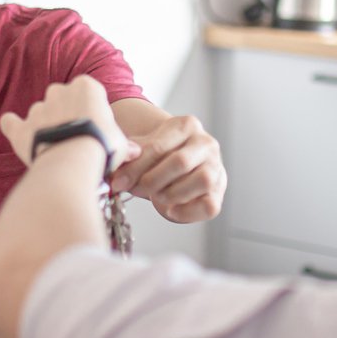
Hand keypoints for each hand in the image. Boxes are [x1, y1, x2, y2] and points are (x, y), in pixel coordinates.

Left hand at [0, 76, 136, 168]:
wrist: (73, 161)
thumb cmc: (101, 149)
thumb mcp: (120, 143)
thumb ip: (122, 143)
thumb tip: (135, 152)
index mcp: (86, 86)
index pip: (87, 93)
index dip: (90, 112)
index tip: (94, 129)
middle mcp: (59, 91)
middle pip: (61, 99)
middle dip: (66, 116)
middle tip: (75, 139)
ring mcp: (37, 109)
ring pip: (40, 113)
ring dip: (45, 127)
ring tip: (56, 148)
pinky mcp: (21, 128)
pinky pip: (11, 122)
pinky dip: (13, 126)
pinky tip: (16, 131)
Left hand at [108, 113, 225, 222]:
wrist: (178, 165)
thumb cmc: (158, 156)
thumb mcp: (143, 149)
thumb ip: (130, 154)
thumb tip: (117, 164)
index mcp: (187, 125)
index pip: (159, 146)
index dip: (135, 167)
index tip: (118, 182)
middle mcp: (206, 144)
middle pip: (180, 162)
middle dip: (152, 180)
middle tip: (135, 190)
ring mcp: (216, 168)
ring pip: (202, 180)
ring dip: (172, 193)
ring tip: (156, 196)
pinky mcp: (219, 192)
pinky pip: (210, 206)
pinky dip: (188, 211)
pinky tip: (170, 210)